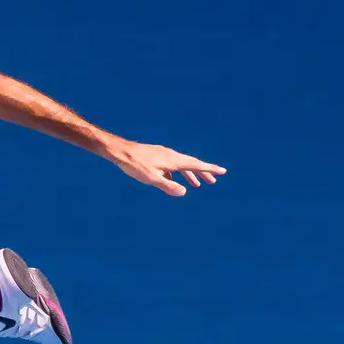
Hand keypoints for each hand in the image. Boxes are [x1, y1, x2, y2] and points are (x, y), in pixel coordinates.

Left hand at [109, 141, 225, 196]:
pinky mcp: (156, 156)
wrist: (120, 151)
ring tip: (196, 184)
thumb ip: (168, 186)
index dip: (210, 169)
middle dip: (203, 173)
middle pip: (191, 164)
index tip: (223, 171)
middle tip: (212, 181)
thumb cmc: (135, 165)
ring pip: (182, 164)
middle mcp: (172, 155)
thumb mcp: (151, 178)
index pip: (196, 165)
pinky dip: (177, 172)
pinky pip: (172, 165)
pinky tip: (174, 179)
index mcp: (173, 160)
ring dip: (190, 174)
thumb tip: (184, 192)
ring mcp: (164, 154)